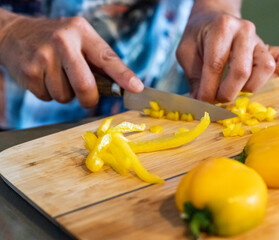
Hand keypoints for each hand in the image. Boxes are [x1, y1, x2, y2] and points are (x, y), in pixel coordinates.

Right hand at [0, 14, 142, 107]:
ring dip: (66, 94)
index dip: (123, 75)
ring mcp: (43, 57)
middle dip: (90, 99)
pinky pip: (48, 98)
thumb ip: (100, 60)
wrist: (14, 34)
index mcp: (81, 32)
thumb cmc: (56, 40)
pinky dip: (49, 94)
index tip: (137, 88)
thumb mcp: (79, 38)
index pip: (107, 57)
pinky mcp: (28, 73)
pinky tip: (44, 77)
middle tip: (88, 97)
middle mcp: (62, 42)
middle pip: (85, 86)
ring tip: (57, 76)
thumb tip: (125, 86)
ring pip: (66, 96)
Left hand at [176, 3, 278, 102]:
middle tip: (216, 99)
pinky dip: (277, 74)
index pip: (216, 64)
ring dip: (248, 88)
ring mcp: (260, 40)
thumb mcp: (186, 53)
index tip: (202, 102)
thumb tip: (202, 103)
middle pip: (242, 71)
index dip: (208, 89)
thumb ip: (194, 77)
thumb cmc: (199, 38)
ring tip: (234, 89)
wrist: (214, 20)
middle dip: (227, 93)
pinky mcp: (271, 49)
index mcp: (222, 27)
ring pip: (265, 69)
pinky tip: (258, 80)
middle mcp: (245, 31)